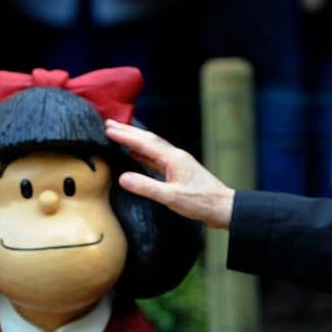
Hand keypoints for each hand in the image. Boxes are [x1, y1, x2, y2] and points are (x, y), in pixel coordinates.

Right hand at [105, 119, 234, 228]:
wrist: (223, 208)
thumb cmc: (201, 202)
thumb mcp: (171, 197)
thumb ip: (147, 187)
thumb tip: (122, 177)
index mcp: (173, 158)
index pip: (144, 143)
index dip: (125, 136)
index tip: (107, 128)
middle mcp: (175, 156)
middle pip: (148, 140)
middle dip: (128, 131)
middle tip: (109, 123)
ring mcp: (178, 163)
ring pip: (152, 148)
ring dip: (135, 140)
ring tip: (119, 134)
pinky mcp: (179, 172)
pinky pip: (156, 158)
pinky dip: (143, 154)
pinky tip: (135, 155)